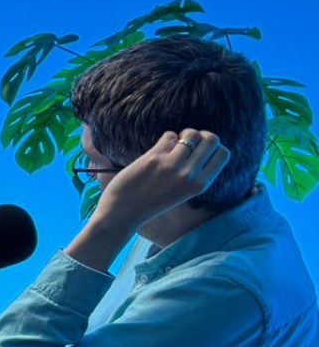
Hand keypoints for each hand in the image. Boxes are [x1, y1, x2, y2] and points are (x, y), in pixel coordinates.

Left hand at [93, 128, 231, 230]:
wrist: (123, 213)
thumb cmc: (151, 202)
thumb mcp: (183, 192)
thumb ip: (195, 173)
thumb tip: (202, 146)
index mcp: (200, 185)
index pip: (223, 154)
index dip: (212, 147)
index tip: (200, 149)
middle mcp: (190, 174)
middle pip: (211, 139)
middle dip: (200, 136)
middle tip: (186, 144)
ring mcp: (172, 165)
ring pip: (191, 133)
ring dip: (182, 135)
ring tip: (172, 145)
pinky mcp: (154, 158)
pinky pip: (169, 135)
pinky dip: (165, 139)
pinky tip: (157, 151)